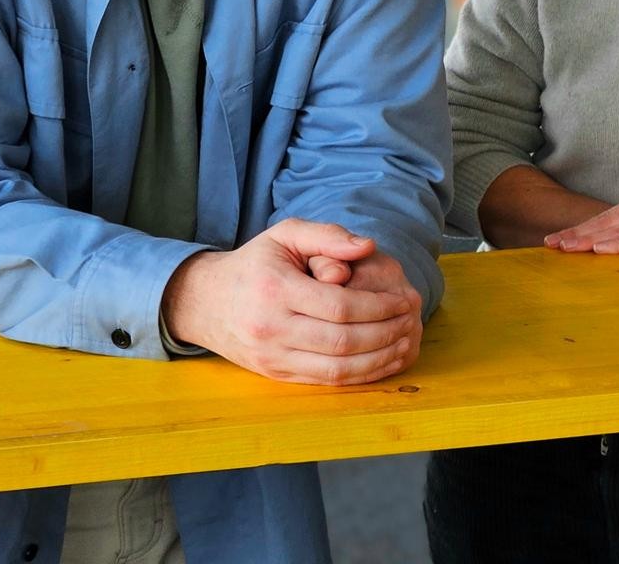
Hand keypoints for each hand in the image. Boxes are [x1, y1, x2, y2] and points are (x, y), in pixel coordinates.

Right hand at [162, 219, 419, 384]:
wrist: (206, 303)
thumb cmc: (254, 264)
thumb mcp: (284, 235)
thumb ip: (327, 235)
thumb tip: (367, 246)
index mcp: (275, 289)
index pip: (339, 306)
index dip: (379, 306)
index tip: (405, 298)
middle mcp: (272, 328)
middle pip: (343, 341)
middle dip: (387, 332)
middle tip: (413, 320)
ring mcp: (273, 357)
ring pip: (339, 369)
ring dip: (381, 358)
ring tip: (406, 340)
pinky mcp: (278, 376)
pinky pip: (328, 382)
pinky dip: (363, 375)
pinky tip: (385, 360)